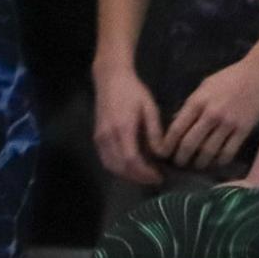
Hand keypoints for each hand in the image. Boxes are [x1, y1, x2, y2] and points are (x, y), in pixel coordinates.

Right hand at [92, 65, 164, 185]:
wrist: (110, 79)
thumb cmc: (133, 91)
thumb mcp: (150, 108)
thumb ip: (154, 133)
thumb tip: (161, 155)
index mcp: (123, 128)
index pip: (132, 160)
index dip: (145, 173)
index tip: (158, 176)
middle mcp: (108, 136)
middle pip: (121, 168)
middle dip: (138, 178)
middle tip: (154, 178)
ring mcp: (100, 138)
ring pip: (112, 167)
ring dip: (128, 176)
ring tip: (143, 175)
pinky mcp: (97, 138)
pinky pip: (107, 161)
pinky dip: (119, 169)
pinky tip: (131, 167)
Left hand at [160, 52, 258, 171]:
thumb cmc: (231, 76)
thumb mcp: (206, 85)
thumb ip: (191, 104)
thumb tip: (176, 122)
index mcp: (198, 101)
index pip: (177, 128)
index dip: (167, 145)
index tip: (163, 154)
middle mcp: (211, 113)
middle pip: (190, 144)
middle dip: (181, 158)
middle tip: (179, 164)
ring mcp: (228, 123)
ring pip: (208, 152)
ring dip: (200, 162)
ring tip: (197, 165)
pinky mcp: (243, 130)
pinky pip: (228, 152)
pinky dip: (220, 161)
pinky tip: (216, 162)